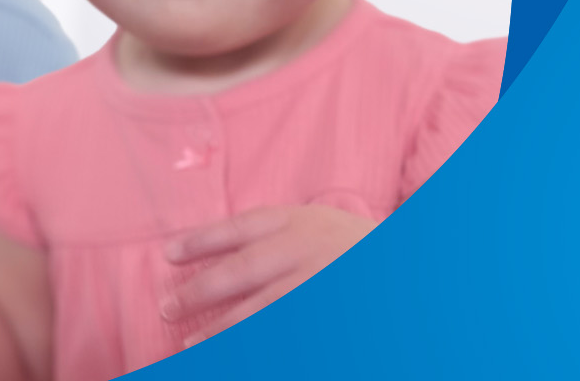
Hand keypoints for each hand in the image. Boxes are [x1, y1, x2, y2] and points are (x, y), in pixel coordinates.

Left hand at [160, 204, 375, 346]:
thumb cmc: (353, 245)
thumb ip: (275, 233)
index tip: (167, 255)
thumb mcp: (317, 223)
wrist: (412, 269)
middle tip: (167, 308)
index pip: (240, 229)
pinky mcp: (328, 317)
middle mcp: (307, 250)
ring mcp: (320, 284)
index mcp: (300, 222)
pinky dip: (259, 346)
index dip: (201, 241)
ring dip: (222, 330)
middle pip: (243, 270)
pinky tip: (234, 357)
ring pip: (261, 310)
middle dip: (200, 290)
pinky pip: (285, 334)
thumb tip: (215, 257)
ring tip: (190, 345)